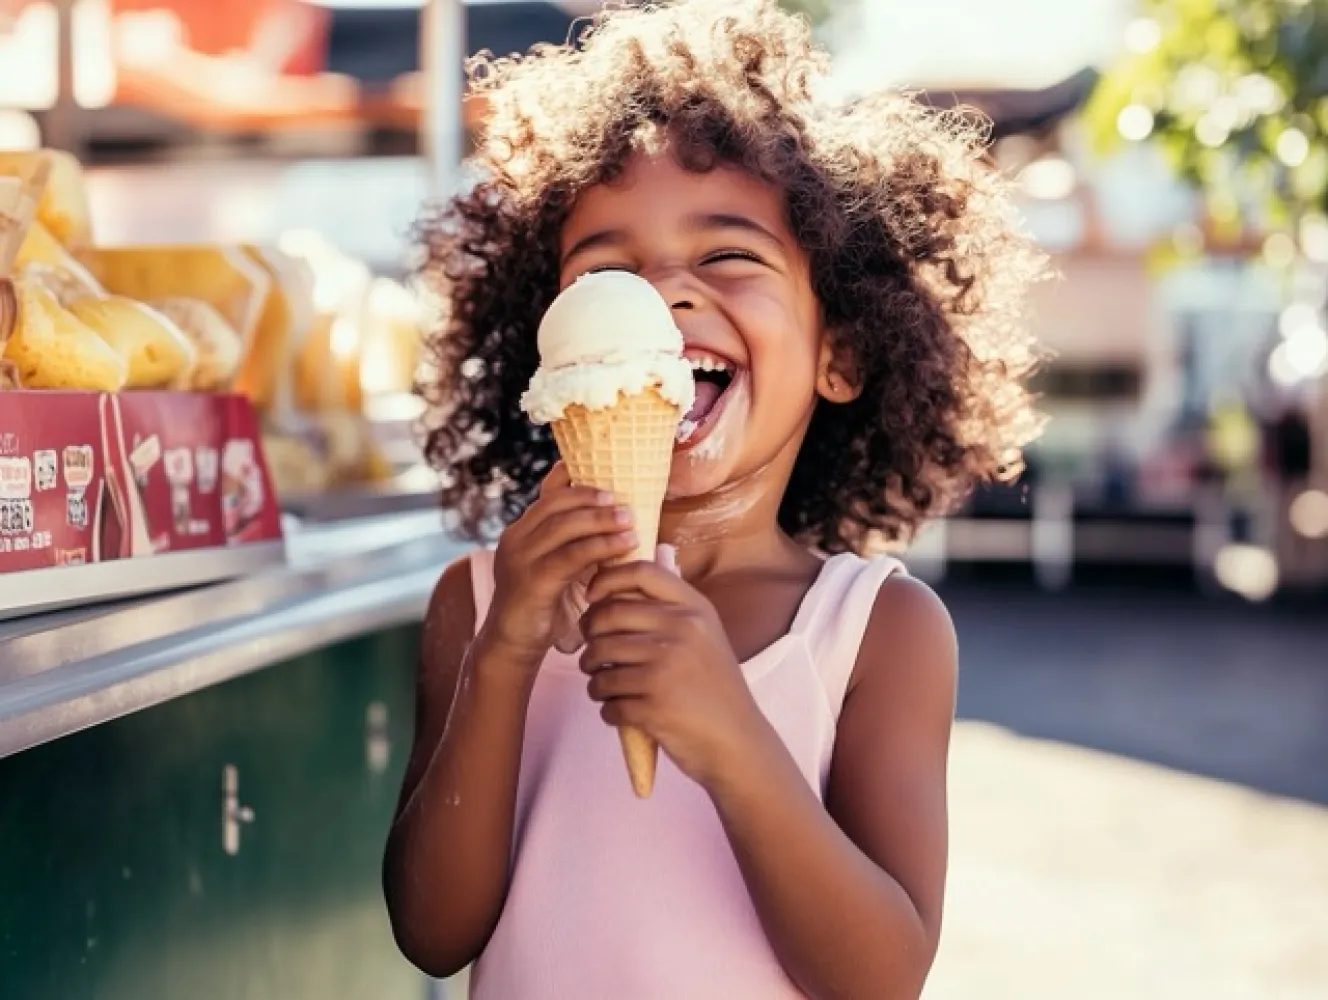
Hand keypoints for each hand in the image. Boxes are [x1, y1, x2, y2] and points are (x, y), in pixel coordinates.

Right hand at [483, 464, 637, 671]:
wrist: (512, 644)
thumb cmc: (543, 606)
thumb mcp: (557, 568)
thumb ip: (574, 544)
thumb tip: (615, 522)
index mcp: (521, 532)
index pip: (548, 495)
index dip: (574, 480)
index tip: (606, 474)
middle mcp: (515, 539)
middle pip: (556, 504)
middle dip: (592, 498)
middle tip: (622, 500)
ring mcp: (520, 559)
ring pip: (563, 526)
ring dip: (600, 520)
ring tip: (629, 519)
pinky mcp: (532, 581)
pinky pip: (570, 556)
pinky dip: (600, 547)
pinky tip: (624, 545)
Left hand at [579, 549, 771, 789]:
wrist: (737, 742)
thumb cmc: (714, 687)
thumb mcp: (706, 633)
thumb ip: (677, 599)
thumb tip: (658, 548)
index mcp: (694, 608)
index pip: (639, 571)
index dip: (606, 578)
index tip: (592, 597)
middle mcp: (681, 630)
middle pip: (605, 617)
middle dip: (589, 639)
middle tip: (593, 656)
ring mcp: (665, 666)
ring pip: (597, 660)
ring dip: (593, 678)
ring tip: (606, 686)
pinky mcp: (652, 703)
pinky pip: (605, 699)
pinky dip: (607, 709)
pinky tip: (623, 711)